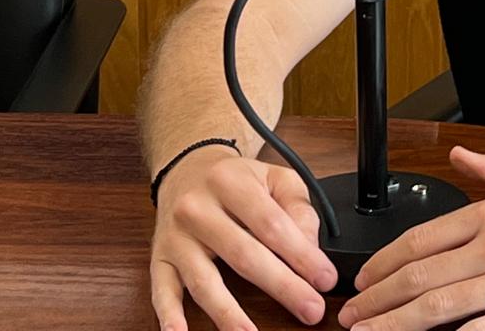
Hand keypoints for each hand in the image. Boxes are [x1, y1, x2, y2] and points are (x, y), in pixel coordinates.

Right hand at [150, 147, 337, 330]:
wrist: (186, 168)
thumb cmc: (235, 179)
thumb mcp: (274, 177)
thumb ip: (297, 208)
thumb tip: (310, 250)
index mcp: (230, 182)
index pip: (271, 224)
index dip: (301, 255)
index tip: (324, 279)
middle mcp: (197, 208)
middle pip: (243, 255)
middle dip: (281, 286)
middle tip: (310, 309)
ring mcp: (176, 237)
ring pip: (204, 280)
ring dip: (229, 313)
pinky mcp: (160, 258)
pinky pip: (162, 291)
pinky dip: (170, 316)